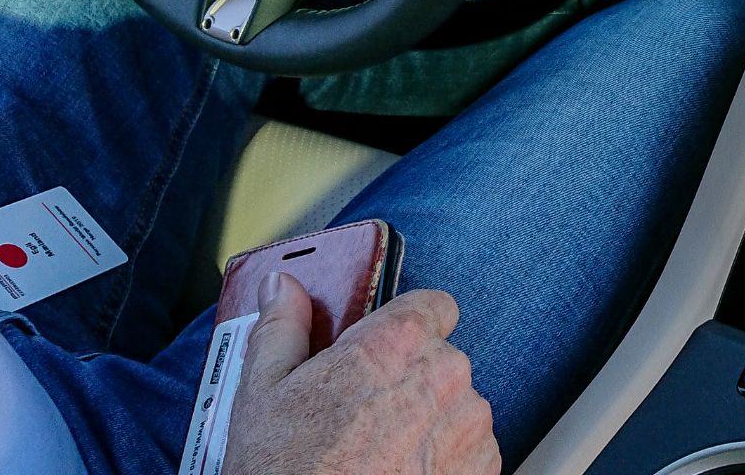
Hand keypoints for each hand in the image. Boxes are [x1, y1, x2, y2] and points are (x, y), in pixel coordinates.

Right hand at [222, 271, 500, 474]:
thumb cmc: (287, 469)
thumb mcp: (263, 392)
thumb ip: (282, 327)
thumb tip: (282, 288)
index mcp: (397, 343)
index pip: (434, 304)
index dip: (410, 323)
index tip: (387, 346)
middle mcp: (445, 375)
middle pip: (441, 357)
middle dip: (409, 377)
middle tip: (364, 411)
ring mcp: (469, 424)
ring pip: (457, 403)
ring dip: (429, 418)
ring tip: (378, 450)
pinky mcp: (481, 467)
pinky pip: (469, 446)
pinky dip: (443, 456)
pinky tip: (400, 471)